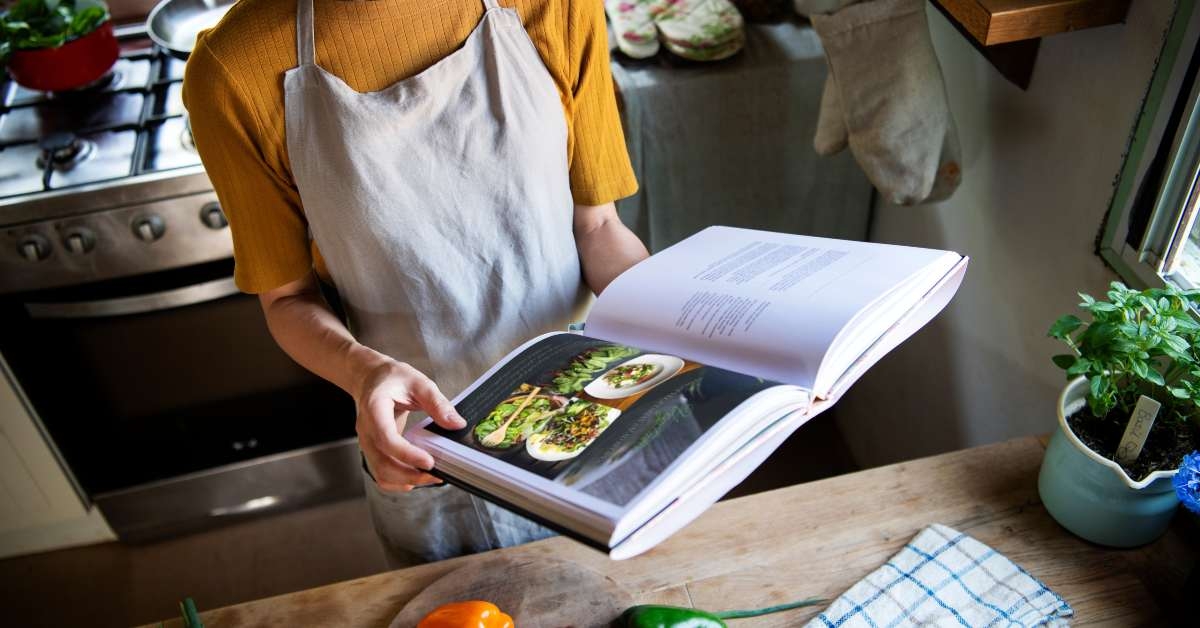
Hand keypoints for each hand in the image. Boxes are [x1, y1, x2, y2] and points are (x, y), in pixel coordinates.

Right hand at [353, 356, 466, 491]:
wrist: (372, 378)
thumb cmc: (393, 378)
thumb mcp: (419, 382)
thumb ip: (437, 403)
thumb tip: (457, 424)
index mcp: (374, 408)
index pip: (385, 438)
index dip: (406, 453)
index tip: (429, 461)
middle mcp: (366, 429)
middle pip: (382, 462)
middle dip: (409, 474)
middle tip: (436, 474)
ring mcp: (367, 442)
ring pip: (380, 472)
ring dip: (405, 480)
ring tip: (430, 477)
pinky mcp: (373, 450)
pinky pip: (380, 472)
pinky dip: (397, 480)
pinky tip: (415, 477)